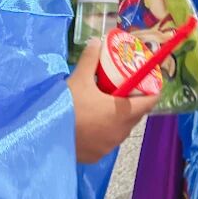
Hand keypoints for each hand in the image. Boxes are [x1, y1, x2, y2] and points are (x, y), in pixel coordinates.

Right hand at [66, 40, 157, 162]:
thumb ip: (90, 58)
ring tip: (107, 104)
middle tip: (124, 89)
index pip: (150, 102)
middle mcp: (121, 132)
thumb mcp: (79, 78)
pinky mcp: (96, 156)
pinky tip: (94, 123)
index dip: (151, 90)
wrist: (45, 136)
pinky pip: (108, 141)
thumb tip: (97, 42)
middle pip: (136, 115)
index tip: (147, 82)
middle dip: (134, 101)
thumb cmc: (68, 106)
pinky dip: (106, 131)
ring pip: (122, 129)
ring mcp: (109, 147)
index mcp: (123, 112)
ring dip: (119, 118)